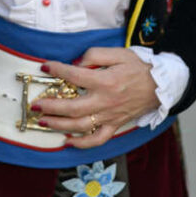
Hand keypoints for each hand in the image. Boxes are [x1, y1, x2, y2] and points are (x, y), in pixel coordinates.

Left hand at [30, 47, 157, 148]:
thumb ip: (95, 55)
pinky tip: (67, 140)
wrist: (160, 85)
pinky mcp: (114, 125)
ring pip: (80, 126)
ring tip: (43, 120)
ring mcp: (109, 116)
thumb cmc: (138, 67)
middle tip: (35, 103)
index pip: (75, 75)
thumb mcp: (118, 53)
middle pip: (72, 107)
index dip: (58, 70)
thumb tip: (77, 62)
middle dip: (51, 106)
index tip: (45, 66)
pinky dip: (81, 143)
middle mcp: (105, 101)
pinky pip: (96, 139)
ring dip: (58, 124)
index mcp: (105, 81)